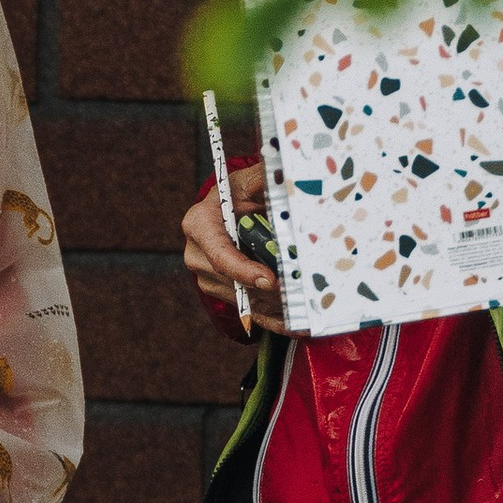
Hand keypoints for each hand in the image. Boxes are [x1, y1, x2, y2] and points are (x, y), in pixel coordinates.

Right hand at [183, 156, 285, 320]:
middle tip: (299, 297)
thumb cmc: (238, 194)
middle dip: (267, 293)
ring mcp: (206, 278)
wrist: (228, 212)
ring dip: (274, 306)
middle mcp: (196, 255)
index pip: (220, 255)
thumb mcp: (247, 181)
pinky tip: (296, 325)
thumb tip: (280, 177)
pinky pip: (248, 312)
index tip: (270, 281)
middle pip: (232, 283)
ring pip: (243, 300)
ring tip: (306, 311)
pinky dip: (272, 321)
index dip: (245, 271)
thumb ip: (262, 179)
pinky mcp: (220, 293)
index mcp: (199, 225)